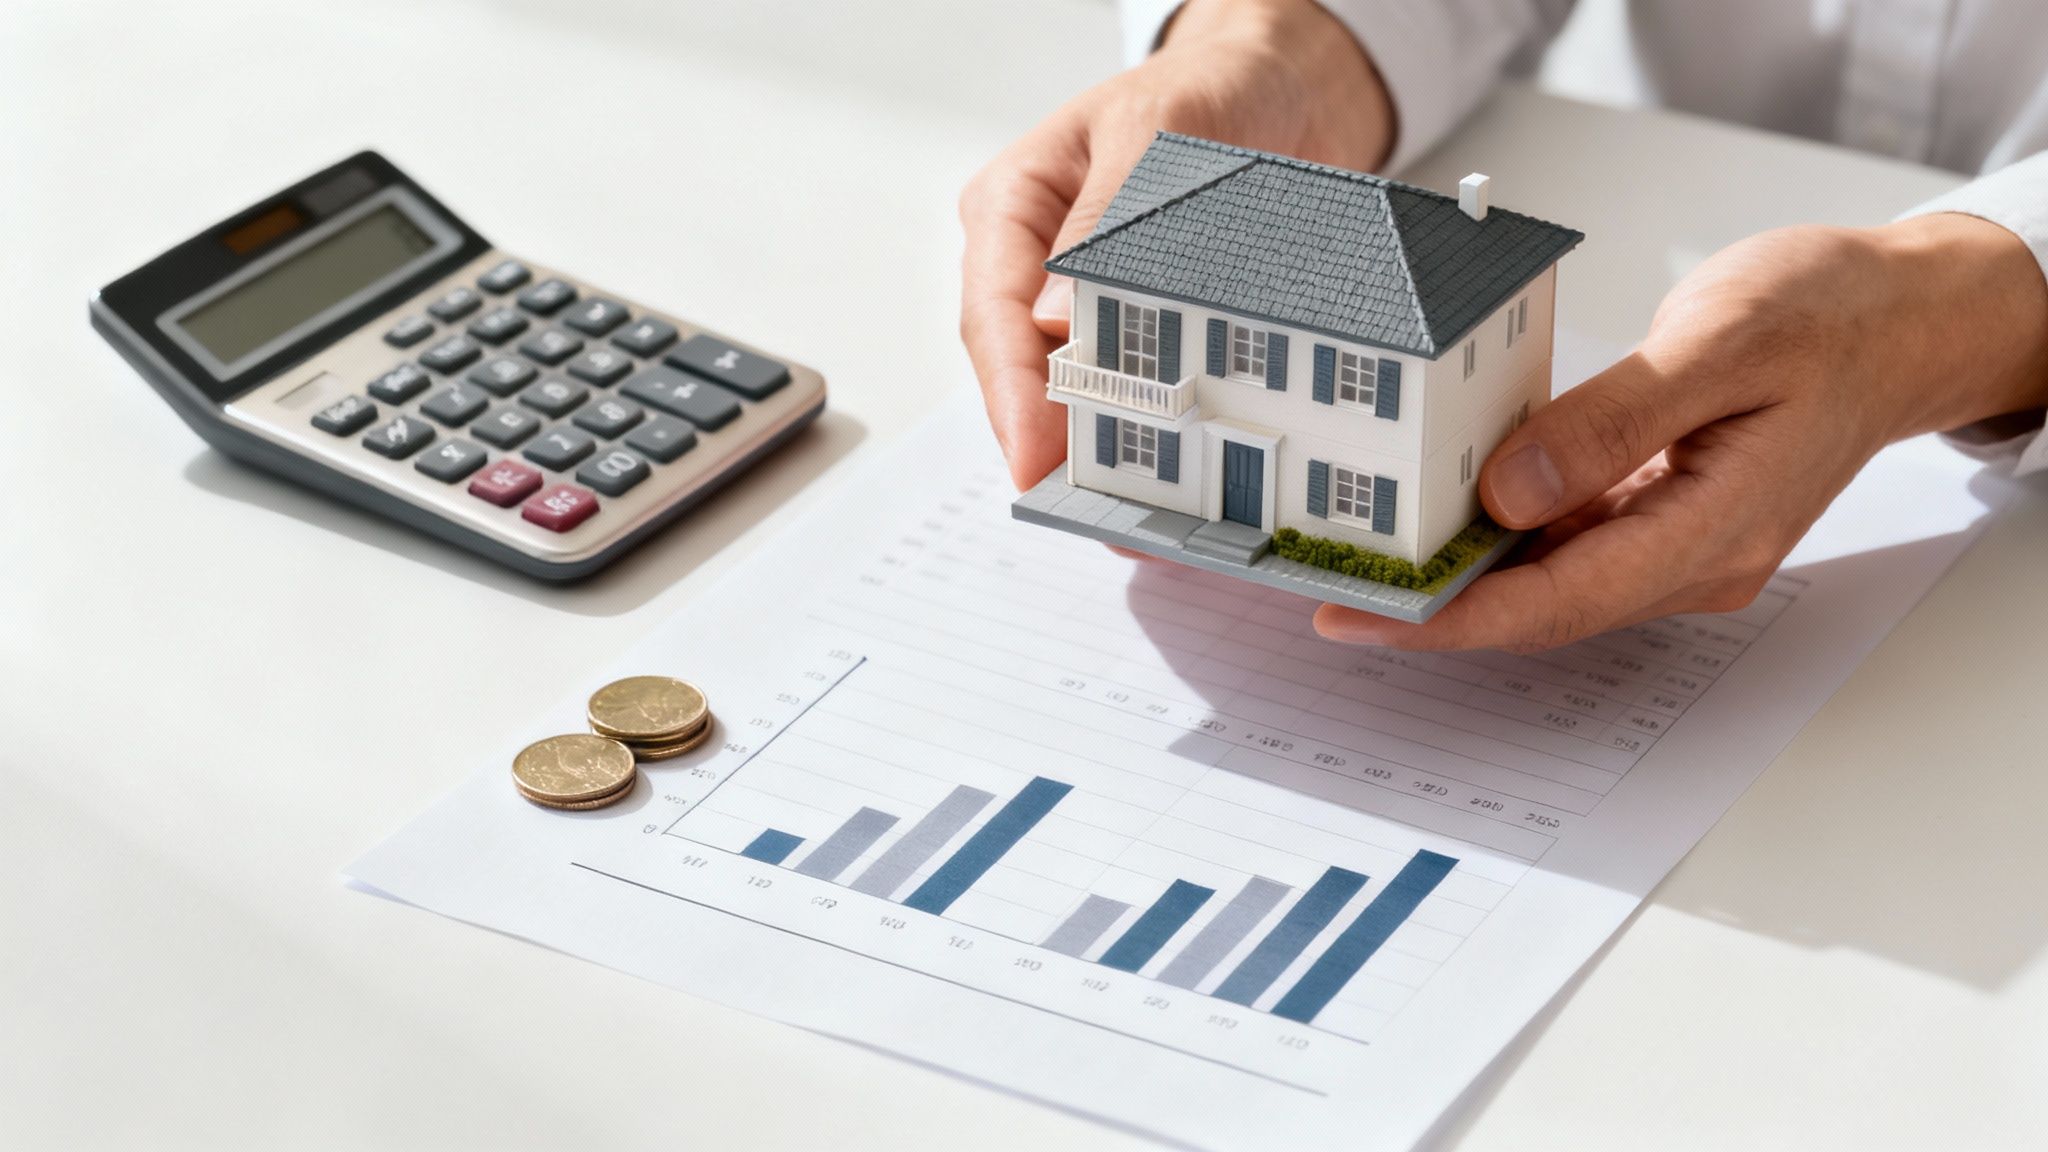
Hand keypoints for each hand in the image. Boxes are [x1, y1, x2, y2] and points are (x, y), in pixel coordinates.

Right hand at [959, 0, 1392, 488]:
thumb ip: (1108, 215)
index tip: (1033, 459)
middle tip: (1089, 511)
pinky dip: (1146, 438)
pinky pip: (1128, 392)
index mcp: (1013, 205)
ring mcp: (1079, 301)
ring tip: (1131, 519)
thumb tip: (1057, 315)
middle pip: (1022, 371)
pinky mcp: (1135, 328)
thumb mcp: (1158, 131)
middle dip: (1053, 444)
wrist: (1278, 89)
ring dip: (1099, 456)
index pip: (993, 312)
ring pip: (1070, 395)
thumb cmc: (1208, 91)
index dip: (1012, 396)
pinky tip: (1169, 483)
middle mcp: (1033, 261)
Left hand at [1315, 214, 2047, 651]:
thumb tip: (1508, 493)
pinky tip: (1443, 508)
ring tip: (1361, 551)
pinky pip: (1569, 541)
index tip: (1359, 614)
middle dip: (1430, 605)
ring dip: (1459, 572)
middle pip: (1538, 605)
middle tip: (1326, 583)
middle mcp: (1693, 559)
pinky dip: (1502, 531)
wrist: (1901, 317)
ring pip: (1548, 577)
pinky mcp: (1664, 516)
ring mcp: (1680, 544)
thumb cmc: (1830, 316)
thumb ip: (1613, 422)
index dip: (1445, 619)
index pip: (1552, 603)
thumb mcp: (1720, 342)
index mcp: (1711, 531)